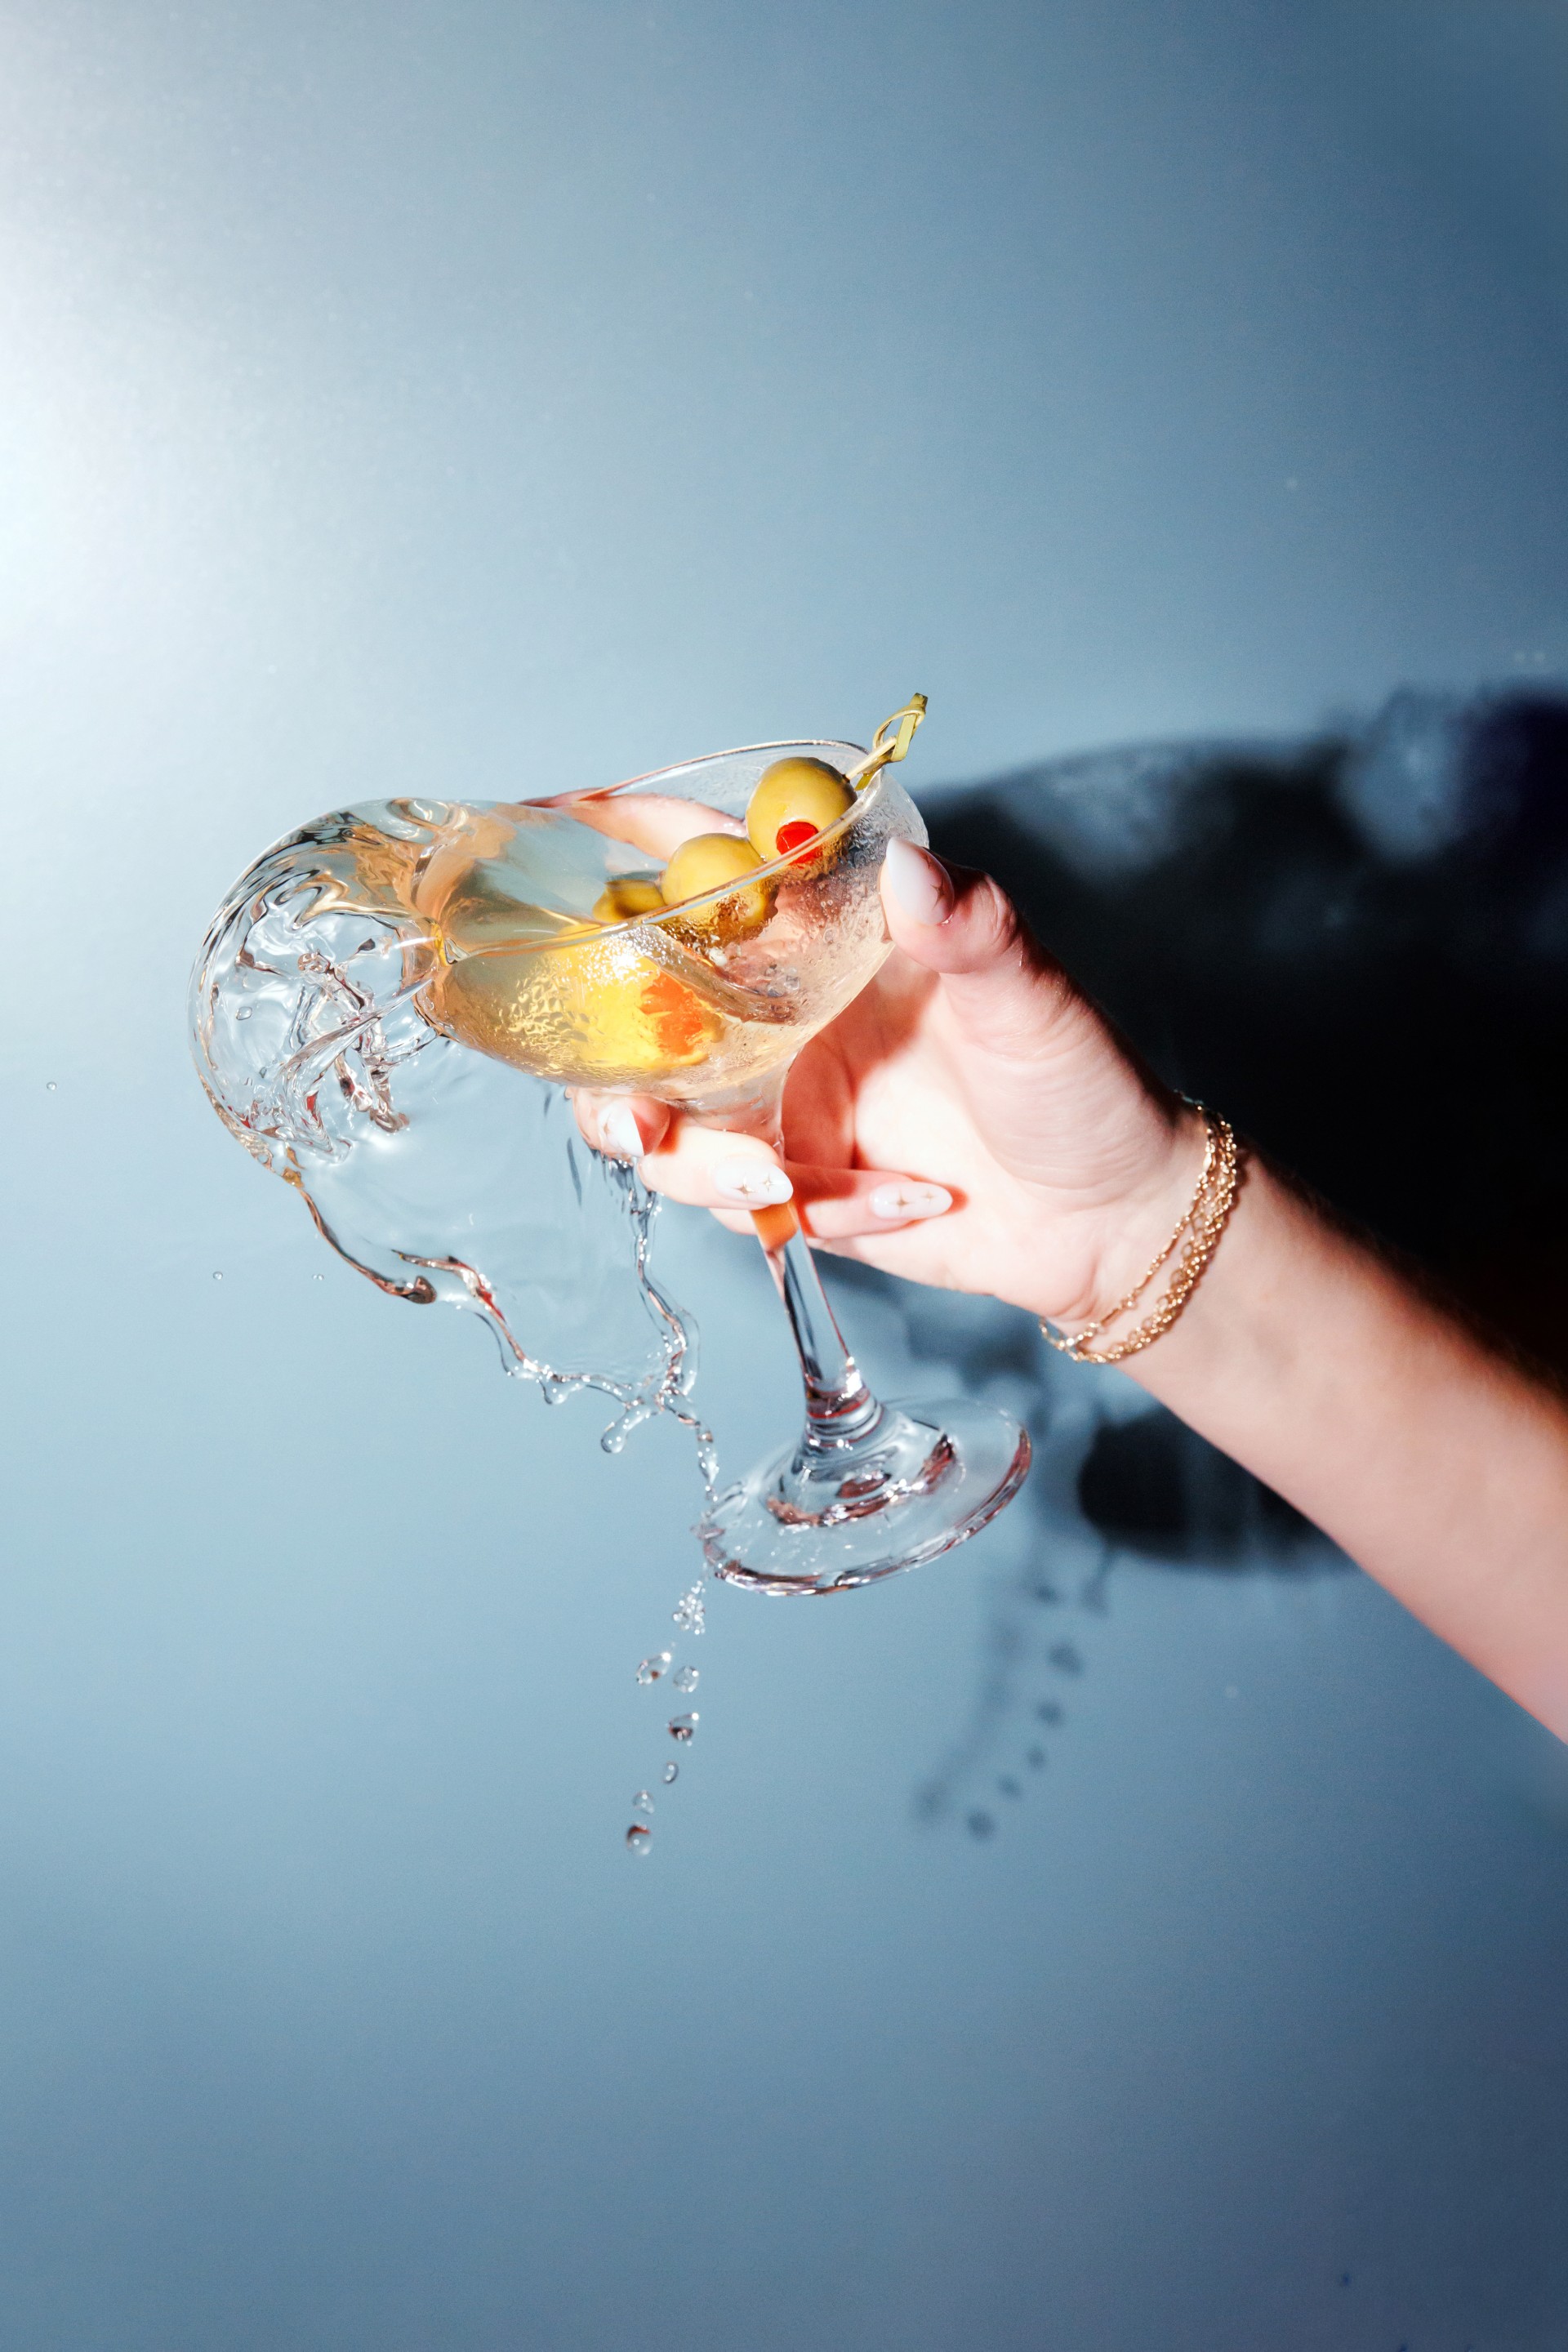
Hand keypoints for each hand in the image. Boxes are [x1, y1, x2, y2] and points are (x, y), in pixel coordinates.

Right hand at [570, 839, 1208, 1328]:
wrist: (1111, 1221)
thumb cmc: (1081, 1087)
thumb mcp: (1034, 999)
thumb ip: (973, 929)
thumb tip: (913, 870)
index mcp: (824, 946)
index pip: (707, 889)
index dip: (631, 869)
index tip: (575, 859)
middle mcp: (784, 1021)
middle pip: (641, 1029)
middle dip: (611, 1074)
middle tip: (638, 1118)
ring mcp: (782, 1108)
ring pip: (670, 1133)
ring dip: (699, 1165)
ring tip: (776, 1184)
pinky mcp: (797, 1188)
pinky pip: (749, 1207)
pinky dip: (816, 1213)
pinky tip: (908, 1200)